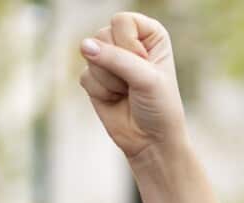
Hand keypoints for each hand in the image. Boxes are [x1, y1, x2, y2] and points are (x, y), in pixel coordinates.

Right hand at [79, 12, 186, 160]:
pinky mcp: (94, 78)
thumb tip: (84, 45)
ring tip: (127, 92)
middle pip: (102, 35)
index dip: (129, 45)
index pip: (122, 21)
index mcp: (149, 34)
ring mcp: (109, 59)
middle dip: (118, 66)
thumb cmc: (160, 107)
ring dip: (110, 81)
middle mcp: (128, 42)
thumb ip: (116, 59)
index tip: (144, 65)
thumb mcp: (146, 79)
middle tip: (135, 83)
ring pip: (90, 55)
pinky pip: (85, 76)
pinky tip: (116, 100)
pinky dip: (101, 92)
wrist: (151, 141)